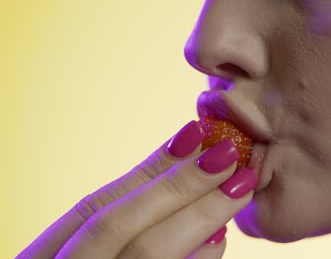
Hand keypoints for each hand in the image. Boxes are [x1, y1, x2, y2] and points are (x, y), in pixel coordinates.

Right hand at [17, 120, 256, 258]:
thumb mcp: (77, 247)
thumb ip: (118, 216)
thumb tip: (177, 166)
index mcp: (43, 258)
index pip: (99, 206)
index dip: (150, 169)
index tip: (195, 134)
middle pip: (124, 227)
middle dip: (181, 188)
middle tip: (229, 156)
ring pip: (150, 256)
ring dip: (197, 220)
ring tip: (237, 188)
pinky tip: (220, 240)